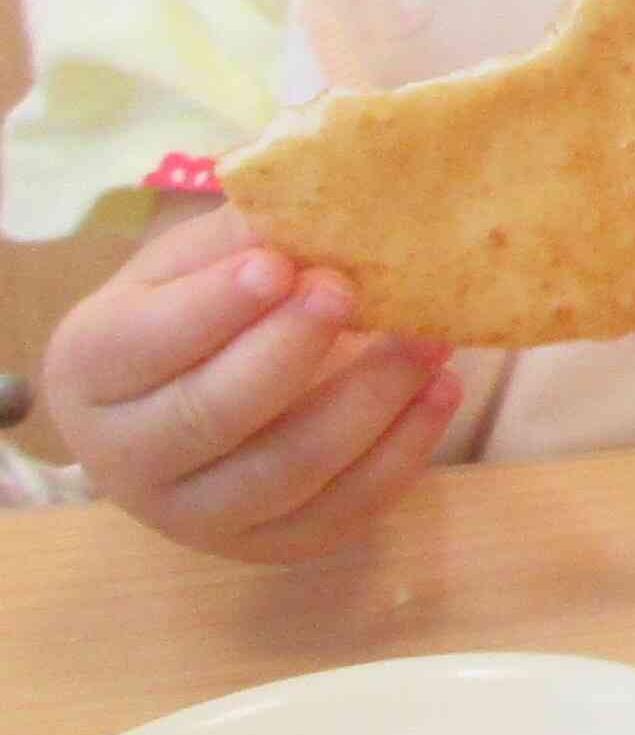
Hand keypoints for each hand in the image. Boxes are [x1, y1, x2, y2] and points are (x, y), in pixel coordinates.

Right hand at [41, 206, 456, 560]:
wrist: (194, 395)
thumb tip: (330, 189)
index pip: (146, 343)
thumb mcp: (197, 260)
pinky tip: (442, 392)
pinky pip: (339, 513)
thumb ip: (247, 234)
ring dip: (369, 402)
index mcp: (92, 367)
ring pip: (286, 470)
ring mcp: (195, 515)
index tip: (281, 265)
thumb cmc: (198, 310)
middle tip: (353, 291)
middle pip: (211, 414)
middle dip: (291, 351)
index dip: (214, 308)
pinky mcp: (265, 545)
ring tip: (432, 340)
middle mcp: (126, 456)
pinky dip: (402, 454)